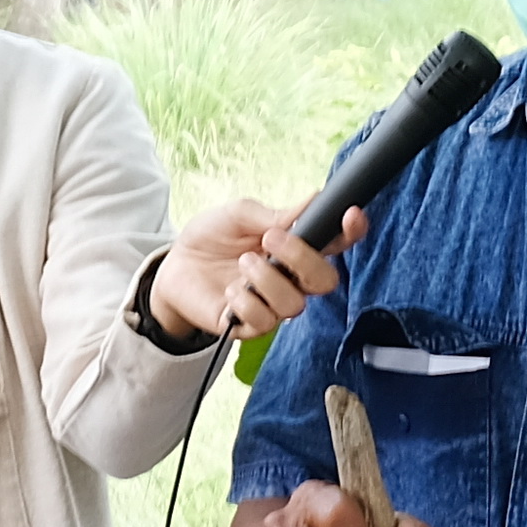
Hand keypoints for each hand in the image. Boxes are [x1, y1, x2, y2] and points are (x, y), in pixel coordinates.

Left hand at [151, 199, 355, 345]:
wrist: (175, 266)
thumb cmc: (211, 237)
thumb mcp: (238, 214)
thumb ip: (272, 214)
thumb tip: (311, 201)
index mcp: (295, 248)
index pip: (336, 243)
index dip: (351, 231)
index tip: (351, 215)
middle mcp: (291, 279)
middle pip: (325, 280)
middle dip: (302, 258)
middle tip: (270, 239)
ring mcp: (272, 304)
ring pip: (295, 305)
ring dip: (267, 279)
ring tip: (242, 263)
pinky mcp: (250, 325)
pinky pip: (264, 321)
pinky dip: (246, 301)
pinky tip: (230, 290)